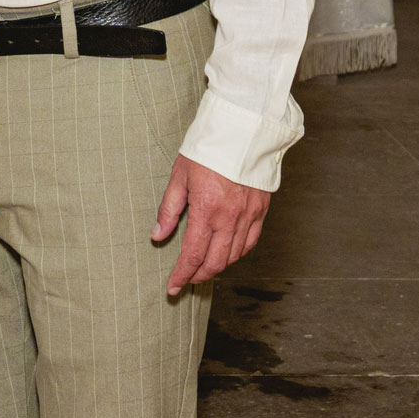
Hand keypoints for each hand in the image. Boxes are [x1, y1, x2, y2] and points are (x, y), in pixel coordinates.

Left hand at [152, 155, 269, 295]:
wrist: (242, 130)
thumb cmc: (207, 149)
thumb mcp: (179, 176)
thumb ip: (168, 210)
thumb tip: (157, 236)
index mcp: (207, 210)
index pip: (193, 254)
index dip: (182, 275)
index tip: (172, 287)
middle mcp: (230, 218)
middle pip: (215, 262)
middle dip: (198, 276)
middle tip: (186, 280)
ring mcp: (248, 215)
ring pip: (234, 255)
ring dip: (217, 267)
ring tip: (203, 268)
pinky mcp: (261, 210)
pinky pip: (251, 242)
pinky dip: (237, 254)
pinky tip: (227, 254)